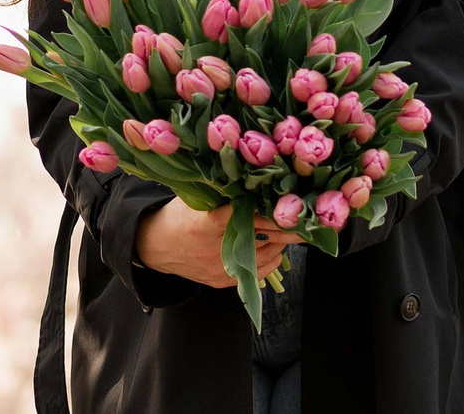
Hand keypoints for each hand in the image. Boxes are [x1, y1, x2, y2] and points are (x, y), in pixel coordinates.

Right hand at [133, 199, 300, 288]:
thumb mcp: (195, 198)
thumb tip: (255, 181)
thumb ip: (222, 193)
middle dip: (287, 227)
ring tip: (296, 229)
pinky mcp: (223, 281)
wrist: (155, 246)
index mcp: (207, 224)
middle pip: (262, 237)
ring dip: (282, 242)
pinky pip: (257, 273)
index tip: (291, 202)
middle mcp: (215, 250)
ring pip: (264, 256)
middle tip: (308, 217)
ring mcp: (220, 269)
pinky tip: (279, 247)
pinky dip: (272, 259)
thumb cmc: (177, 215)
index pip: (247, 217)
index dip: (271, 211)